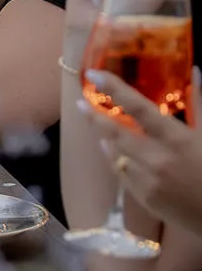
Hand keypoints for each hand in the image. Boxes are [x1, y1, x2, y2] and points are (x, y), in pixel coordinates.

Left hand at [90, 69, 201, 236]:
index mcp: (177, 139)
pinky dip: (115, 159)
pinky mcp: (145, 199)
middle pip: (116, 133)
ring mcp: (149, 181)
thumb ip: (199, 103)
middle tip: (80, 104)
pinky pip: (121, 174)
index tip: (94, 74)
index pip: (139, 108)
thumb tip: (195, 71)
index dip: (115, 89)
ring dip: (106, 138)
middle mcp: (158, 159)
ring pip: (115, 154)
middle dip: (95, 117)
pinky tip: (113, 151)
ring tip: (99, 125)